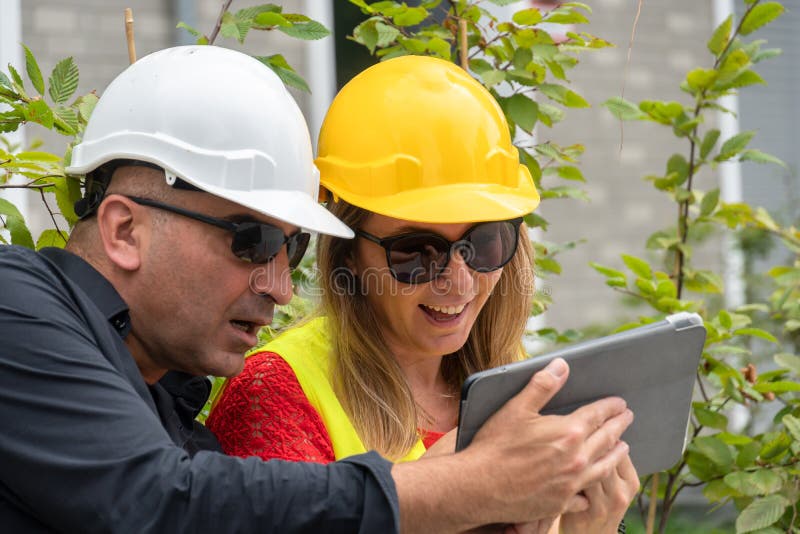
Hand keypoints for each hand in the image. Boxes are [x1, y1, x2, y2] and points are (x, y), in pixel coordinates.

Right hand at [391, 358, 633, 532]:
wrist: (479, 486)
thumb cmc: (495, 446)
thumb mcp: (516, 408)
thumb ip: (542, 386)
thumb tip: (562, 365)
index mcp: (567, 432)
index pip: (597, 415)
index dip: (610, 407)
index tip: (620, 403)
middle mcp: (576, 459)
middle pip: (606, 439)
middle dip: (619, 426)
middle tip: (628, 418)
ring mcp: (571, 483)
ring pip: (603, 468)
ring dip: (616, 455)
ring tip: (624, 447)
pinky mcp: (561, 502)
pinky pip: (585, 496)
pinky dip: (593, 488)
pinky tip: (594, 483)